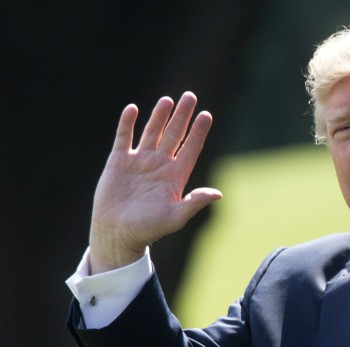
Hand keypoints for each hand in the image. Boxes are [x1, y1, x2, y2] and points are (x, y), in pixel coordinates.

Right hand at [88, 92, 220, 273]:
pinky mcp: (118, 162)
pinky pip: (124, 138)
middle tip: (190, 96)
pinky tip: (133, 109)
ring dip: (159, 116)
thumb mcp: (175, 217)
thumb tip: (218, 194)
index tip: (206, 115)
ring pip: (152, 132)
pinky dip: (127, 124)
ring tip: (168, 100)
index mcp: (175, 177)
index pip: (190, 148)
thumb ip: (194, 203)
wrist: (118, 234)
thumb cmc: (148, 229)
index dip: (198, 132)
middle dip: (182, 116)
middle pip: (174, 135)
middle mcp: (160, 165)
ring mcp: (139, 162)